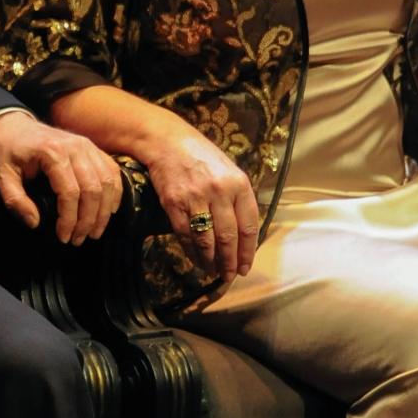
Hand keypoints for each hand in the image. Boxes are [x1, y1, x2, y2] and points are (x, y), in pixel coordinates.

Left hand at [0, 111, 123, 244]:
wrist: (13, 125)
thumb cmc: (7, 150)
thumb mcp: (2, 175)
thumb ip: (15, 200)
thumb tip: (35, 223)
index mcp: (52, 152)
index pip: (70, 192)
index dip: (69, 219)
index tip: (64, 237)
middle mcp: (75, 147)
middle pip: (93, 189)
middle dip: (89, 220)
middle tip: (79, 239)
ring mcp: (87, 145)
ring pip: (107, 182)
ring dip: (104, 211)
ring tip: (94, 232)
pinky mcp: (93, 148)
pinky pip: (112, 171)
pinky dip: (114, 193)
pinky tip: (109, 211)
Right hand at [140, 128, 258, 280]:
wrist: (168, 141)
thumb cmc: (202, 157)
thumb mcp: (229, 171)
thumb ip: (238, 199)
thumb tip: (244, 234)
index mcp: (239, 184)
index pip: (249, 226)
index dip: (248, 251)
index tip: (245, 266)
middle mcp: (219, 191)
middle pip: (228, 237)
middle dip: (229, 262)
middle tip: (229, 275)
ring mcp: (196, 198)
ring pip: (207, 240)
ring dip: (211, 261)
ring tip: (213, 270)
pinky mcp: (174, 203)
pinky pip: (185, 235)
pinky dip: (191, 251)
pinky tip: (196, 259)